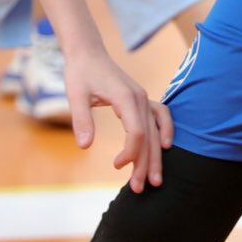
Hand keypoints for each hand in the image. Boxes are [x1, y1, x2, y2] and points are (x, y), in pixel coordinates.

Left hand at [62, 42, 172, 192]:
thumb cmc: (80, 73)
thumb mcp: (75, 95)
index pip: (137, 132)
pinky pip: (160, 116)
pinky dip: (165, 131)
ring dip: (156, 156)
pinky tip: (163, 148)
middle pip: (149, 136)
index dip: (130, 153)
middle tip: (140, 189)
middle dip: (146, 164)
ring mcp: (143, 99)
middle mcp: (140, 98)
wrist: (88, 53)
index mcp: (126, 98)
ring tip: (153, 179)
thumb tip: (84, 146)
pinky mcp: (141, 100)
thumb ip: (81, 119)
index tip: (116, 166)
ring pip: (155, 131)